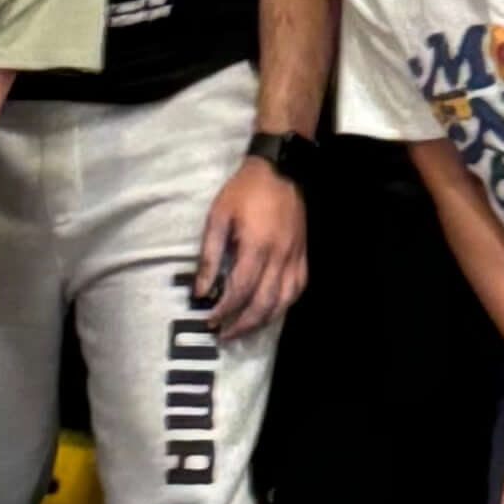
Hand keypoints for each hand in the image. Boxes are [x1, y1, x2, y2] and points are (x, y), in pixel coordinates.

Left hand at [189, 155, 309, 342]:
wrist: (280, 169)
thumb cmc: (244, 191)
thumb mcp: (218, 217)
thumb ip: (210, 256)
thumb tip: (200, 290)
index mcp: (257, 246)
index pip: (241, 290)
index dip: (225, 310)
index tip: (209, 320)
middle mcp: (280, 257)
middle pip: (264, 303)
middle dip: (242, 324)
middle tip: (224, 334)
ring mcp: (295, 257)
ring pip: (284, 301)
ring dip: (263, 321)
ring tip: (245, 329)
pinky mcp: (303, 254)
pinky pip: (297, 289)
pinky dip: (284, 305)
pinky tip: (271, 311)